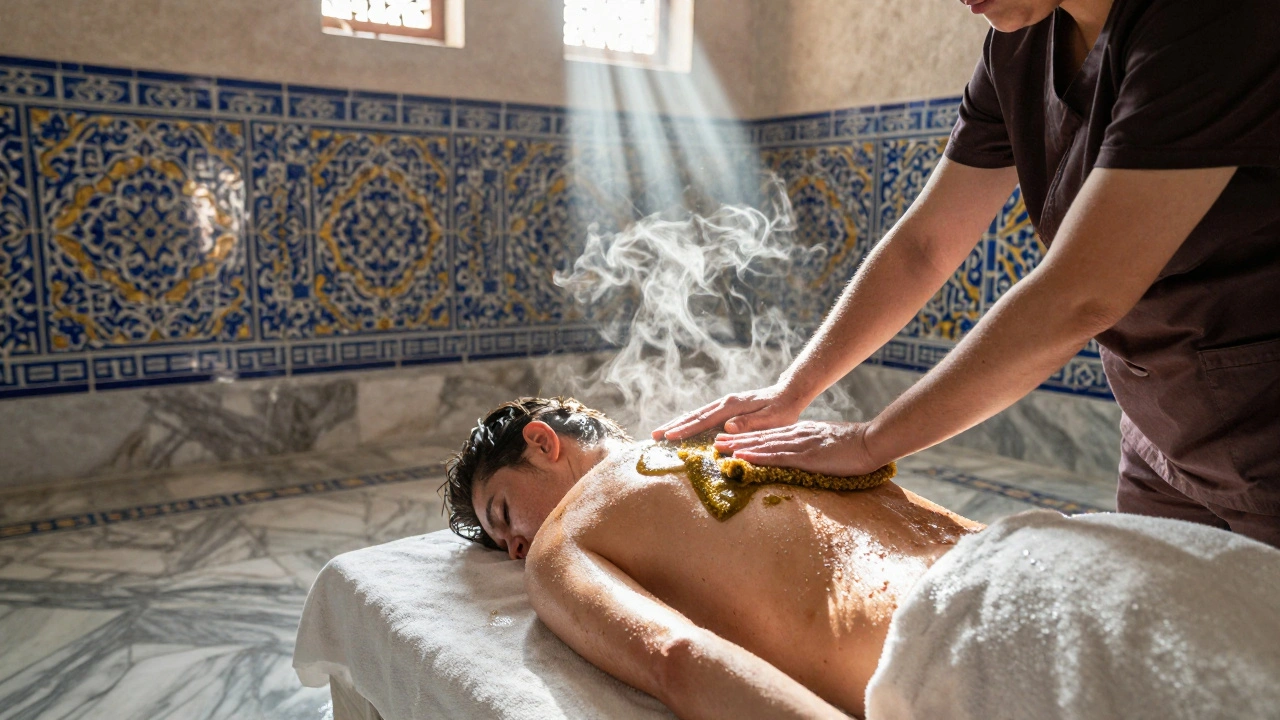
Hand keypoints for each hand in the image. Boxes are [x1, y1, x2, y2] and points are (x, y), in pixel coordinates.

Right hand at [651, 384, 807, 440]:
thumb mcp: (771, 419)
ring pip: (695, 414)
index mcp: (732, 407)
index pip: (704, 420)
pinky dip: (688, 422)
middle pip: (693, 415)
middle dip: (673, 426)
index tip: (669, 437)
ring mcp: (723, 404)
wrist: (787, 394)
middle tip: (653, 436)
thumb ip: (750, 423)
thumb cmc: (781, 411)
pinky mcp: (725, 408)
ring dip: (677, 424)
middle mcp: (724, 403)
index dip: (686, 429)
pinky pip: (702, 416)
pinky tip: (680, 429)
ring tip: (659, 433)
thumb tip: (727, 427)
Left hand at [712, 421, 881, 476]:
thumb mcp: (826, 442)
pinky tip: (744, 457)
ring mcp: (801, 445)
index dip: (748, 437)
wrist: (871, 442)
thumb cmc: (853, 446)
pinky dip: (759, 456)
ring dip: (740, 447)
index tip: (730, 439)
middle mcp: (796, 435)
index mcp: (801, 433)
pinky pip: (778, 457)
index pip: (769, 435)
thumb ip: (811, 446)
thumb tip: (801, 453)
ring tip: (720, 449)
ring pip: (764, 445)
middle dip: (736, 440)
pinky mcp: (807, 456)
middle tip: (715, 442)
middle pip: (761, 437)